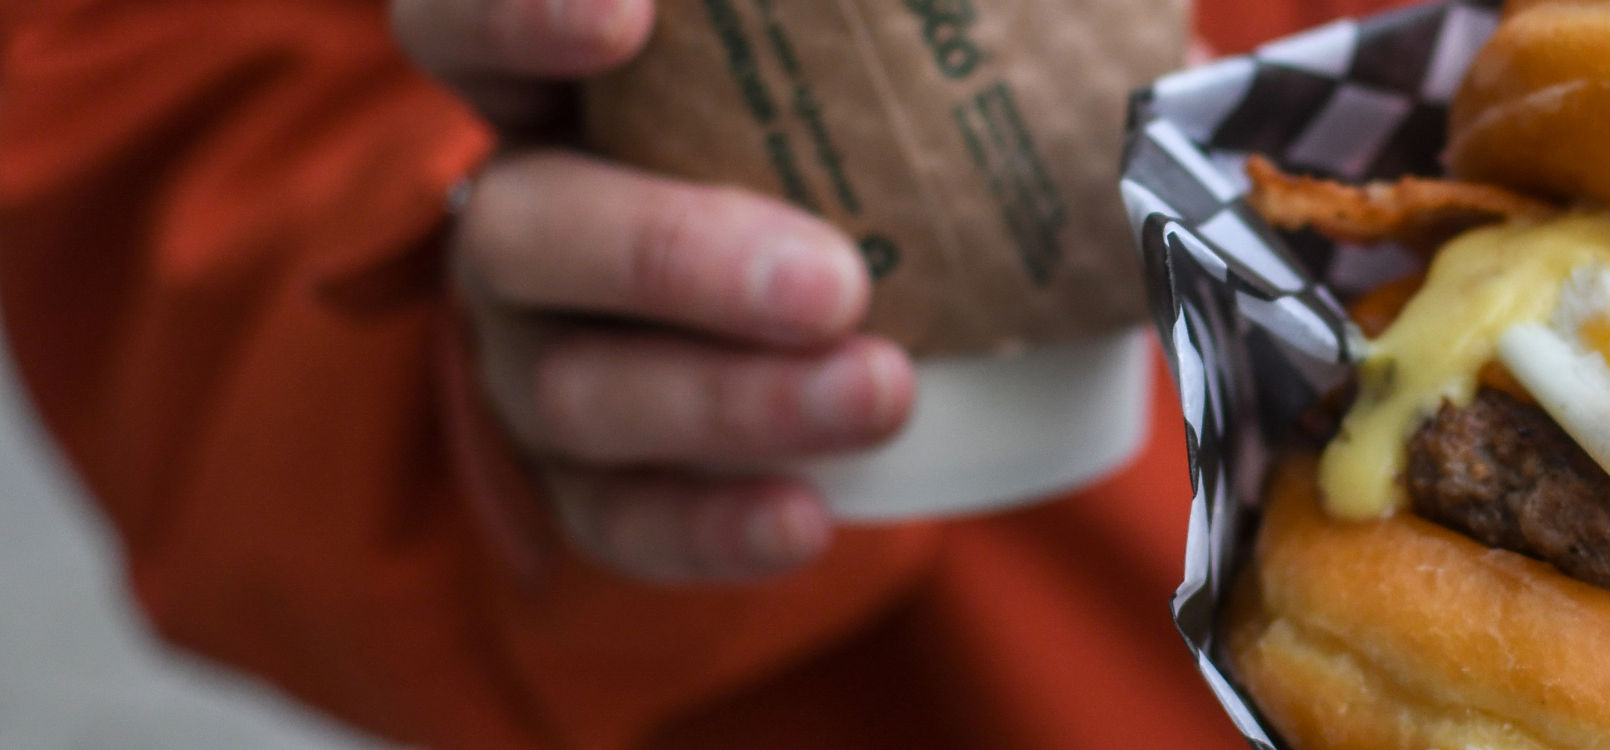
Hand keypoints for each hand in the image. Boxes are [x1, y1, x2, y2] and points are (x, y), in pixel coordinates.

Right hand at [396, 0, 915, 582]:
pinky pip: (620, 516)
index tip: (626, 14)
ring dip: (728, 400)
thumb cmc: (877, 123)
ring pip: (578, 387)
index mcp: (566, 80)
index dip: (511, 12)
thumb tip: (1100, 2)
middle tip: (831, 277)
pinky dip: (710, 526)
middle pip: (530, 227)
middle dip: (674, 255)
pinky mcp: (594, 476)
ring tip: (881, 389)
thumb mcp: (894, 42)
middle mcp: (528, 208)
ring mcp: (542, 352)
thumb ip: (943, 3)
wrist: (898, 289)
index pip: (463, 27)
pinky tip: (807, 521)